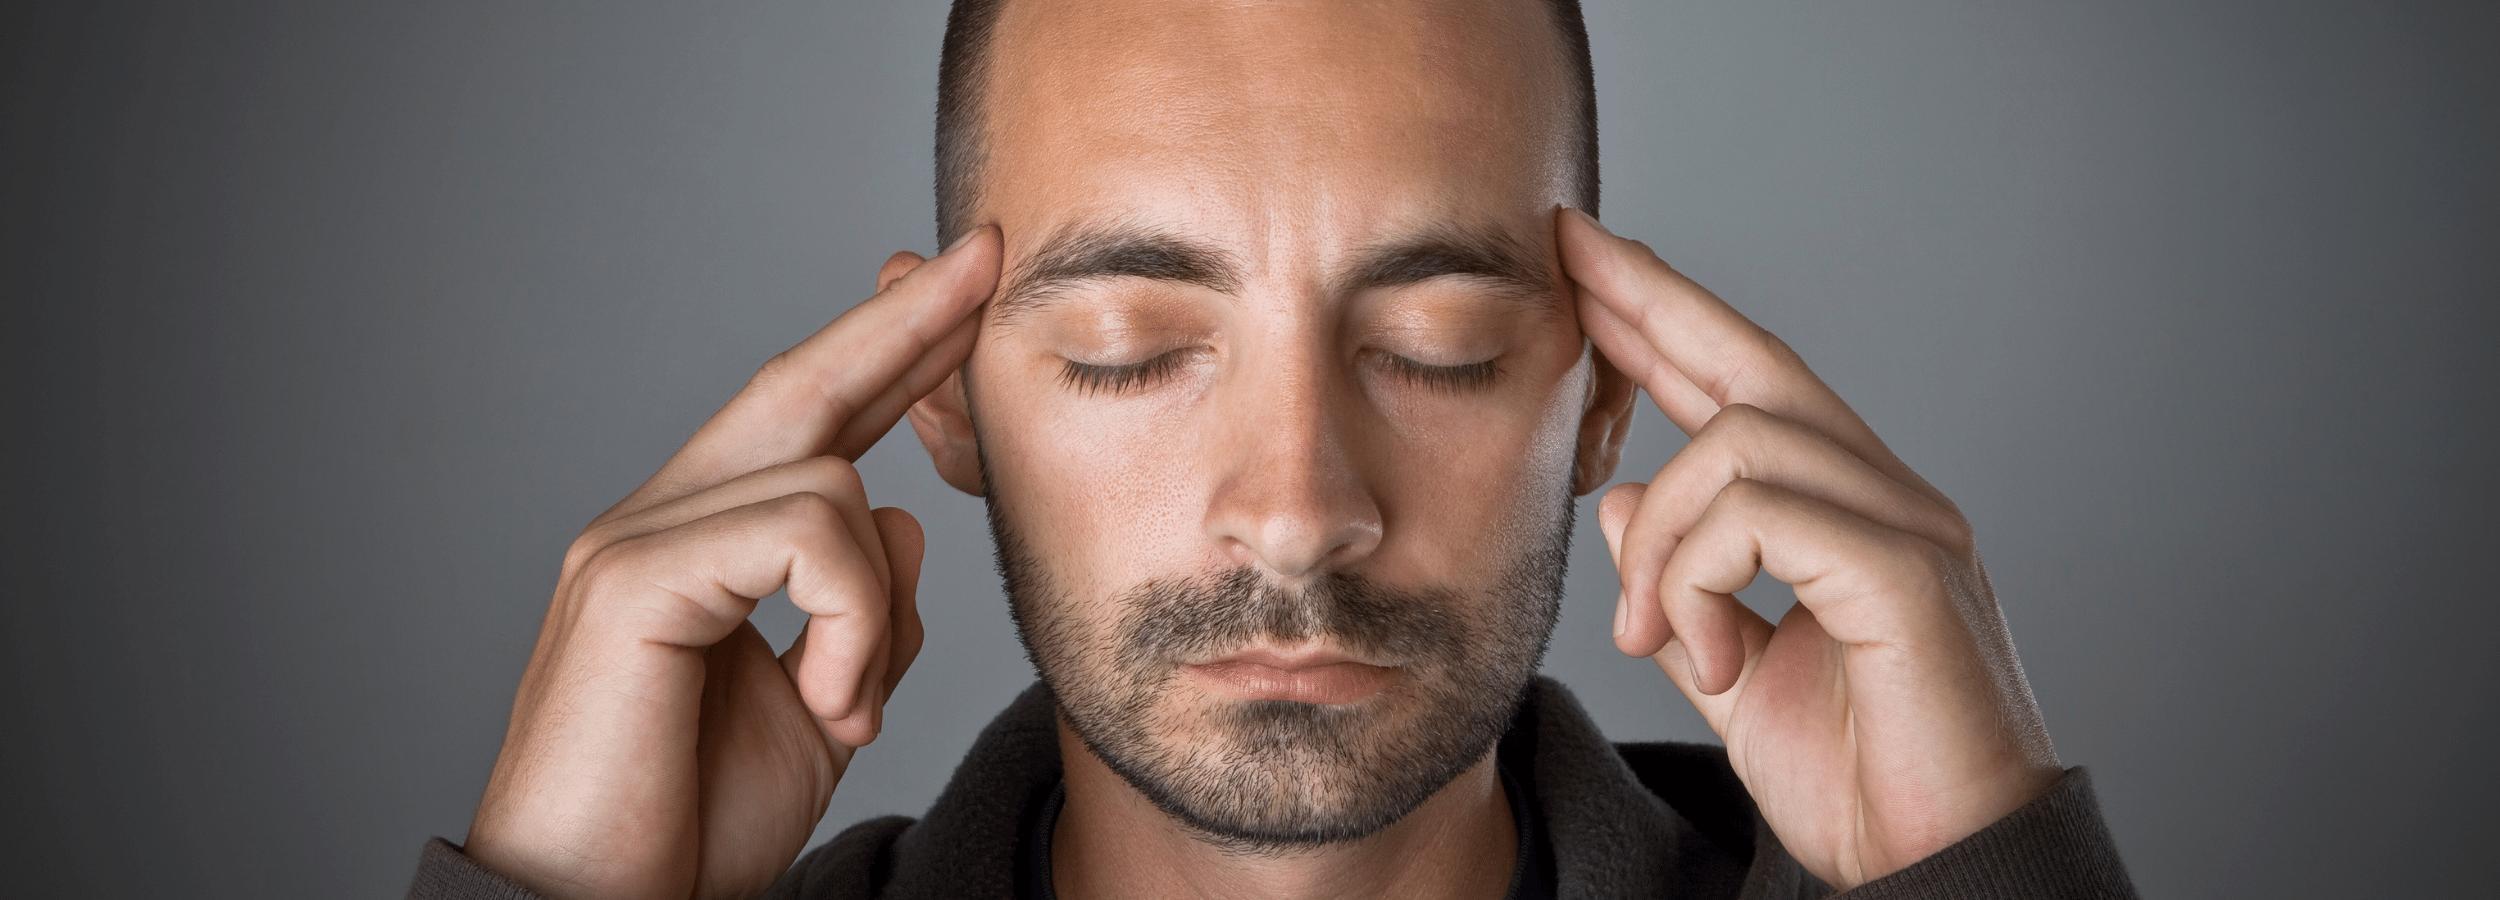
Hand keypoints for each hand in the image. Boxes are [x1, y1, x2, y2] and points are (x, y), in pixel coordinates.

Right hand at [462, 227, 1000, 899]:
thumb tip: (905, 517)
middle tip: (990, 254)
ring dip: (873, 604)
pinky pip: (801, 535)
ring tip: (841, 705)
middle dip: (905, 321)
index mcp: (699, 544)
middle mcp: (655, 522)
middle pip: (800, 385)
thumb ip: (865, 612)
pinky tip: (827, 701)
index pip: (808, 420)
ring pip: (827, 481)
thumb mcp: (823, 706)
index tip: (969, 286)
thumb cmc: (692, 823)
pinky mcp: (629, 582)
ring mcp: (630, 544)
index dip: (892, 350)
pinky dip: (848, 621)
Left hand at [1557, 208, 2061, 888]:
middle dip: (1653, 301)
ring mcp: (1908, 527)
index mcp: (1849, 515)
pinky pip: (1761, 517)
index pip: (1748, 387)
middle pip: (1756, 364)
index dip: (1669, 319)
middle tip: (1569, 253)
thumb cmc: (1860, 783)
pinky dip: (1698, 578)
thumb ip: (1681, 588)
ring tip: (1647, 633)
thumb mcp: (1733, 675)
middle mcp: (1888, 500)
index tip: (1590, 263)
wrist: (1933, 871)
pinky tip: (1703, 652)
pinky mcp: (1907, 572)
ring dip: (1658, 539)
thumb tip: (1618, 498)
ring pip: (1737, 443)